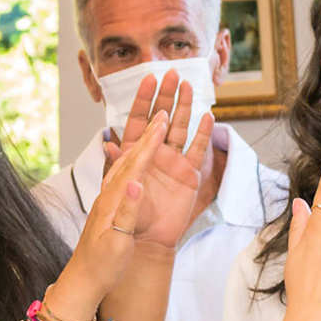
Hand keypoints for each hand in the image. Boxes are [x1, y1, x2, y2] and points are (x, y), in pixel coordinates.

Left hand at [51, 112, 167, 318]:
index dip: (150, 142)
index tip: (161, 120)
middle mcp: (118, 192)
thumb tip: (135, 185)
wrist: (88, 279)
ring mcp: (122, 197)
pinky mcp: (127, 206)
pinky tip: (155, 149)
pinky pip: (137, 177)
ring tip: (162, 115)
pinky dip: (147, 159)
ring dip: (151, 138)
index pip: (136, 164)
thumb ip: (125, 213)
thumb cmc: (101, 263)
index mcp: (114, 198)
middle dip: (151, 129)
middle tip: (164, 105)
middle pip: (137, 153)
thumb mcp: (114, 241)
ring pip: (139, 160)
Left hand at [101, 72, 214, 249]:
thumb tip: (112, 148)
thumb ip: (118, 176)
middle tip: (172, 73)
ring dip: (185, 107)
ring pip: (180, 129)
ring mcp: (172, 164)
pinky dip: (203, 134)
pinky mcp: (188, 177)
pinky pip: (197, 151)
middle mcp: (153, 156)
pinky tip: (208, 116)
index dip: (143, 100)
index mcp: (132, 158)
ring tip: (189, 86)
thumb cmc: (121, 225)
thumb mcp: (114, 202)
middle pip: (161, 120)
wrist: (141, 246)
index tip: (149, 79)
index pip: (138, 123)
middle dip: (166, 96)